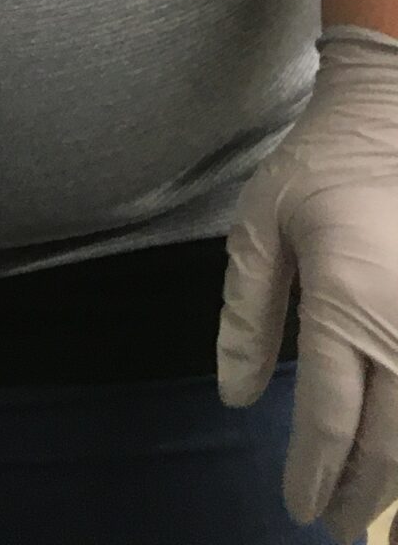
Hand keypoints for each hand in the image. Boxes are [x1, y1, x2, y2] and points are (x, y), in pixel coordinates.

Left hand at [219, 28, 397, 539]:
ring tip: (370, 508)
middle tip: (338, 526)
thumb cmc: (321, 165)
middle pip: (391, 444)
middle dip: (362, 494)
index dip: (313, 472)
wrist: (390, 114)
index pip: (329, 416)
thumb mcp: (261, 226)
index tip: (298, 506)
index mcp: (347, 303)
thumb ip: (246, 314)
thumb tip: (235, 397)